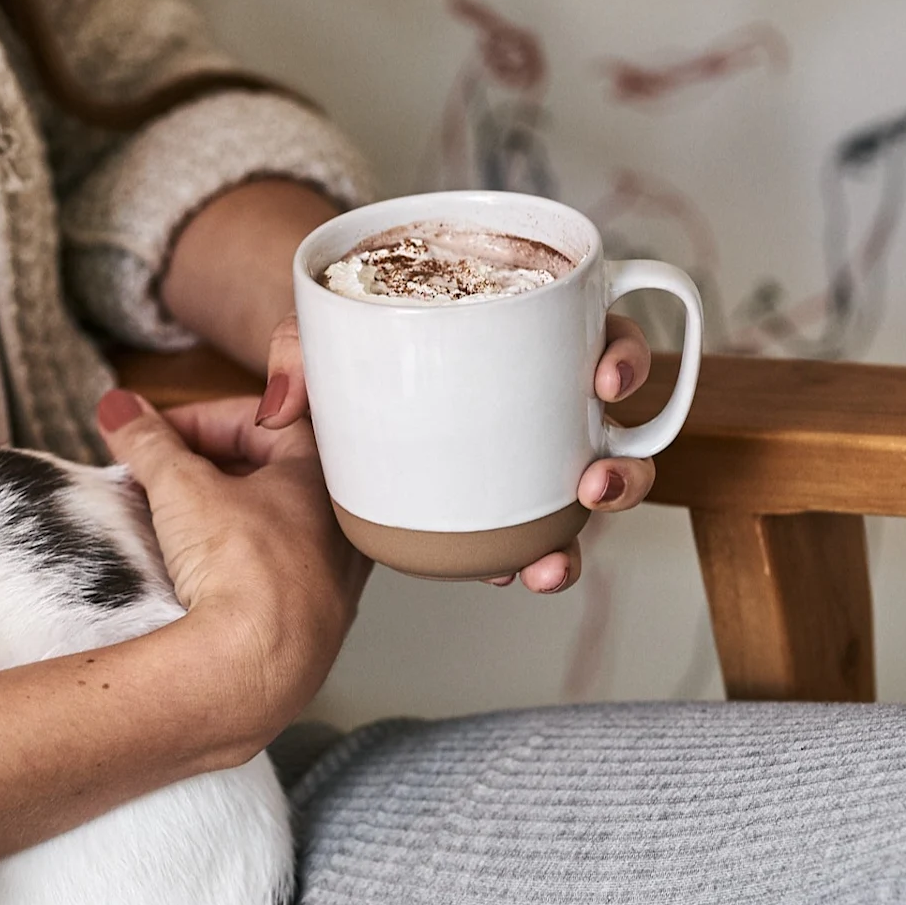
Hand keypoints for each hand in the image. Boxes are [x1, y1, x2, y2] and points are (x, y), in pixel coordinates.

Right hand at [96, 390, 369, 743]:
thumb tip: (121, 411)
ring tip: (166, 522)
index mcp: (323, 475)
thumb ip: (148, 442)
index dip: (202, 419)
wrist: (253, 668)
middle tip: (155, 475)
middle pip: (266, 472)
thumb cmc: (242, 572)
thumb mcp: (180, 488)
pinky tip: (195, 573)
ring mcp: (329, 578)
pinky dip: (232, 563)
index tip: (157, 433)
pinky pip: (269, 575)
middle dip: (203, 467)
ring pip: (268, 525)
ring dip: (216, 515)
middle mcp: (338, 525)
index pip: (262, 419)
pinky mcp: (309, 623)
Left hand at [256, 313, 658, 592]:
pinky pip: (535, 533)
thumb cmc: (348, 341)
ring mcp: (531, 456)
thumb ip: (296, 349)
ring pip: (591, 495)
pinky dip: (532, 557)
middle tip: (593, 482)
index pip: (603, 335)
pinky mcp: (501, 503)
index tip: (605, 378)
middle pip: (619, 432)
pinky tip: (511, 576)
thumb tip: (280, 404)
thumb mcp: (322, 329)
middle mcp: (545, 398)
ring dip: (583, 537)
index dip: (625, 356)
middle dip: (626, 469)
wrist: (330, 384)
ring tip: (551, 559)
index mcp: (528, 336)